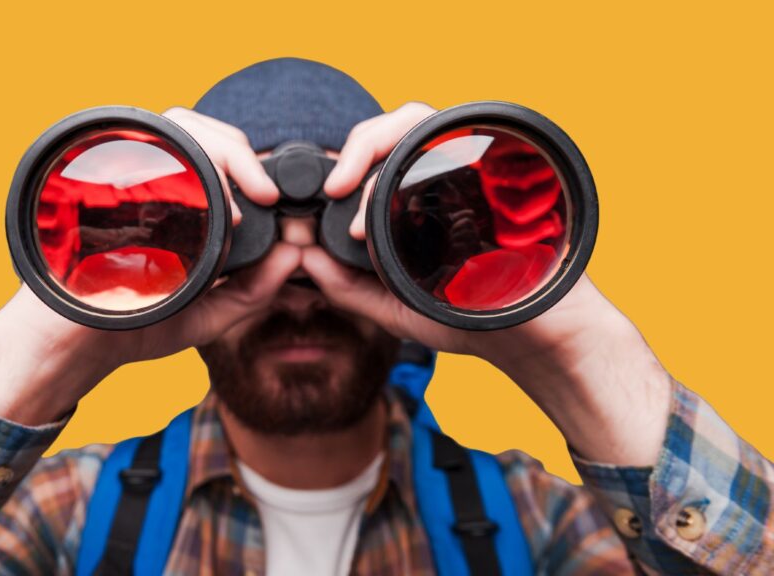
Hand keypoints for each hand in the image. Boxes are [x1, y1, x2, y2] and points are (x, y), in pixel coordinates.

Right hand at [0, 108, 298, 425]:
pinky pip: (138, 144)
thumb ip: (255, 289)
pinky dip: (174, 155)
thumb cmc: (139, 325)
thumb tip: (294, 254)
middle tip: (264, 195)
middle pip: (197, 128)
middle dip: (238, 151)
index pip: (216, 152)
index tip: (274, 200)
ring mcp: (121, 177)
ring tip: (239, 199)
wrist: (76, 345)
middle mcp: (150, 181)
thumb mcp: (211, 313)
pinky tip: (201, 195)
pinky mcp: (97, 182)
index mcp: (178, 201)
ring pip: (174, 125)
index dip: (250, 164)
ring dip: (214, 150)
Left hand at [306, 102, 672, 465]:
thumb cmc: (469, 320)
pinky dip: (423, 146)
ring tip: (354, 189)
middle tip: (334, 188)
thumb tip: (302, 259)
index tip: (323, 199)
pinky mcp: (498, 171)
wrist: (535, 337)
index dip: (344, 164)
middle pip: (395, 125)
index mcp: (419, 197)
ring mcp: (474, 168)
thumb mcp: (394, 307)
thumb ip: (348, 286)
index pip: (377, 153)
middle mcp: (445, 174)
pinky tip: (400, 184)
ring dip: (380, 145)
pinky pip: (458, 136)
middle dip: (357, 146)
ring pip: (420, 120)